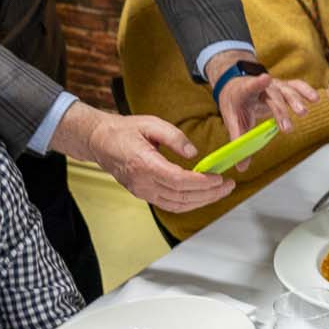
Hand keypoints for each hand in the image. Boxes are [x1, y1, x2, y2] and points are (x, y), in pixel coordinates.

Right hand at [57, 103, 233, 211]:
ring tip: (221, 192)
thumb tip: (193, 152)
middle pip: (182, 196)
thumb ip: (175, 137)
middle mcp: (142, 182)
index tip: (219, 178)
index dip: (202, 183)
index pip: (179, 181)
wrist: (100, 141)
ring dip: (202, 201)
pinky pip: (170, 204)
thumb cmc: (124, 130)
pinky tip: (202, 196)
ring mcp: (142, 191)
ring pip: (177, 205)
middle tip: (228, 186)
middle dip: (209, 194)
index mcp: (144, 163)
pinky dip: (189, 203)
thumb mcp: (151, 123)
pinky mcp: (143, 194)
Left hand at [214, 62, 318, 142]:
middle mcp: (261, 86)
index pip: (250, 86)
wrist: (236, 86)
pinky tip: (314, 99)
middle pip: (273, 96)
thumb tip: (242, 167)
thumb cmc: (235, 103)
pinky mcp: (283, 86)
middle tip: (287, 128)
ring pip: (286, 90)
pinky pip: (296, 86)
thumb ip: (239, 141)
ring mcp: (274, 85)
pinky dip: (305, 91)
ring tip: (303, 112)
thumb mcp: (232, 120)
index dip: (257, 83)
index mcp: (244, 91)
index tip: (265, 78)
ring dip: (295, 101)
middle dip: (280, 111)